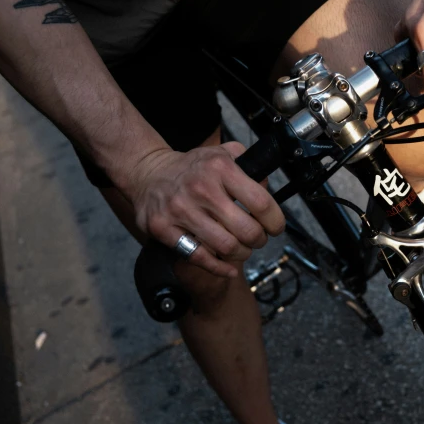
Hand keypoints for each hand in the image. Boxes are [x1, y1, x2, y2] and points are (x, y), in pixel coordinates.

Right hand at [129, 142, 284, 277]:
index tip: (276, 227)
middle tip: (258, 239)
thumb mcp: (222, 154)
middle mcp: (201, 189)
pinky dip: (219, 268)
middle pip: (247, 230)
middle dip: (259, 240)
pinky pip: (199, 257)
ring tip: (242, 249)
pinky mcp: (164, 228)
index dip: (275, 221)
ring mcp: (181, 210)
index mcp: (220, 168)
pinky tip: (228, 268)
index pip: (261, 202)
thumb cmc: (193, 168)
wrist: (148, 173)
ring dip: (241, 254)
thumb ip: (249, 166)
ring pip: (226, 247)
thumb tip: (267, 187)